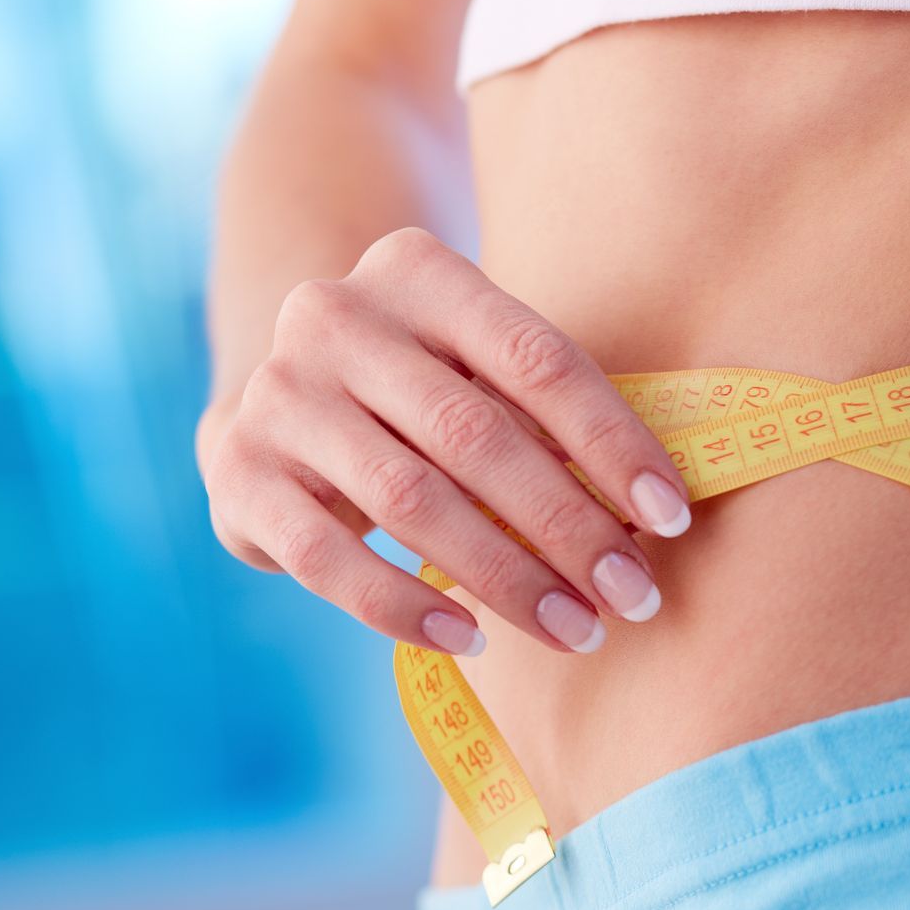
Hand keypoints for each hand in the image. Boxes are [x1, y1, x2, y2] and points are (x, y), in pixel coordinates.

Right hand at [197, 228, 692, 656]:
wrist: (279, 396)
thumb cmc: (425, 387)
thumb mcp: (479, 366)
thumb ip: (548, 414)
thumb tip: (653, 518)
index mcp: (418, 270)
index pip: (537, 359)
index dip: (612, 441)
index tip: (672, 516)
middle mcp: (335, 316)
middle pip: (477, 435)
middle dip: (568, 526)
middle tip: (634, 596)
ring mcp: (277, 392)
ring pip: (411, 501)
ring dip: (507, 578)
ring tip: (578, 630)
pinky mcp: (238, 470)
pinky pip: (329, 559)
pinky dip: (405, 607)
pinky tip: (470, 639)